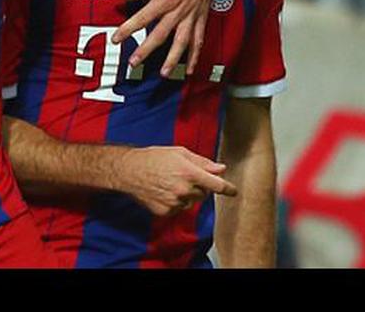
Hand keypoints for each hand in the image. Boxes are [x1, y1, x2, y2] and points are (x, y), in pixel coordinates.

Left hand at [109, 0, 221, 76]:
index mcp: (164, 0)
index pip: (141, 18)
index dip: (127, 29)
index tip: (116, 39)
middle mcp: (177, 11)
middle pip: (159, 35)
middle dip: (145, 50)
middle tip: (133, 62)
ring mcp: (190, 17)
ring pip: (181, 42)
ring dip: (173, 59)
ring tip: (163, 72)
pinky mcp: (201, 19)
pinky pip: (199, 40)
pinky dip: (195, 56)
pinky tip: (190, 69)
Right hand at [116, 146, 236, 216]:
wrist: (130, 171)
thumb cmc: (154, 158)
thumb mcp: (179, 153)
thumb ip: (202, 162)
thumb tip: (221, 168)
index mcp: (189, 172)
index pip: (215, 184)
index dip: (227, 188)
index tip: (234, 191)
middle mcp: (183, 189)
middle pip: (203, 193)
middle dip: (200, 185)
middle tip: (185, 176)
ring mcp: (174, 202)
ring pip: (191, 202)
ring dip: (187, 194)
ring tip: (171, 182)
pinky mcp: (166, 211)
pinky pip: (179, 208)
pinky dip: (176, 202)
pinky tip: (164, 191)